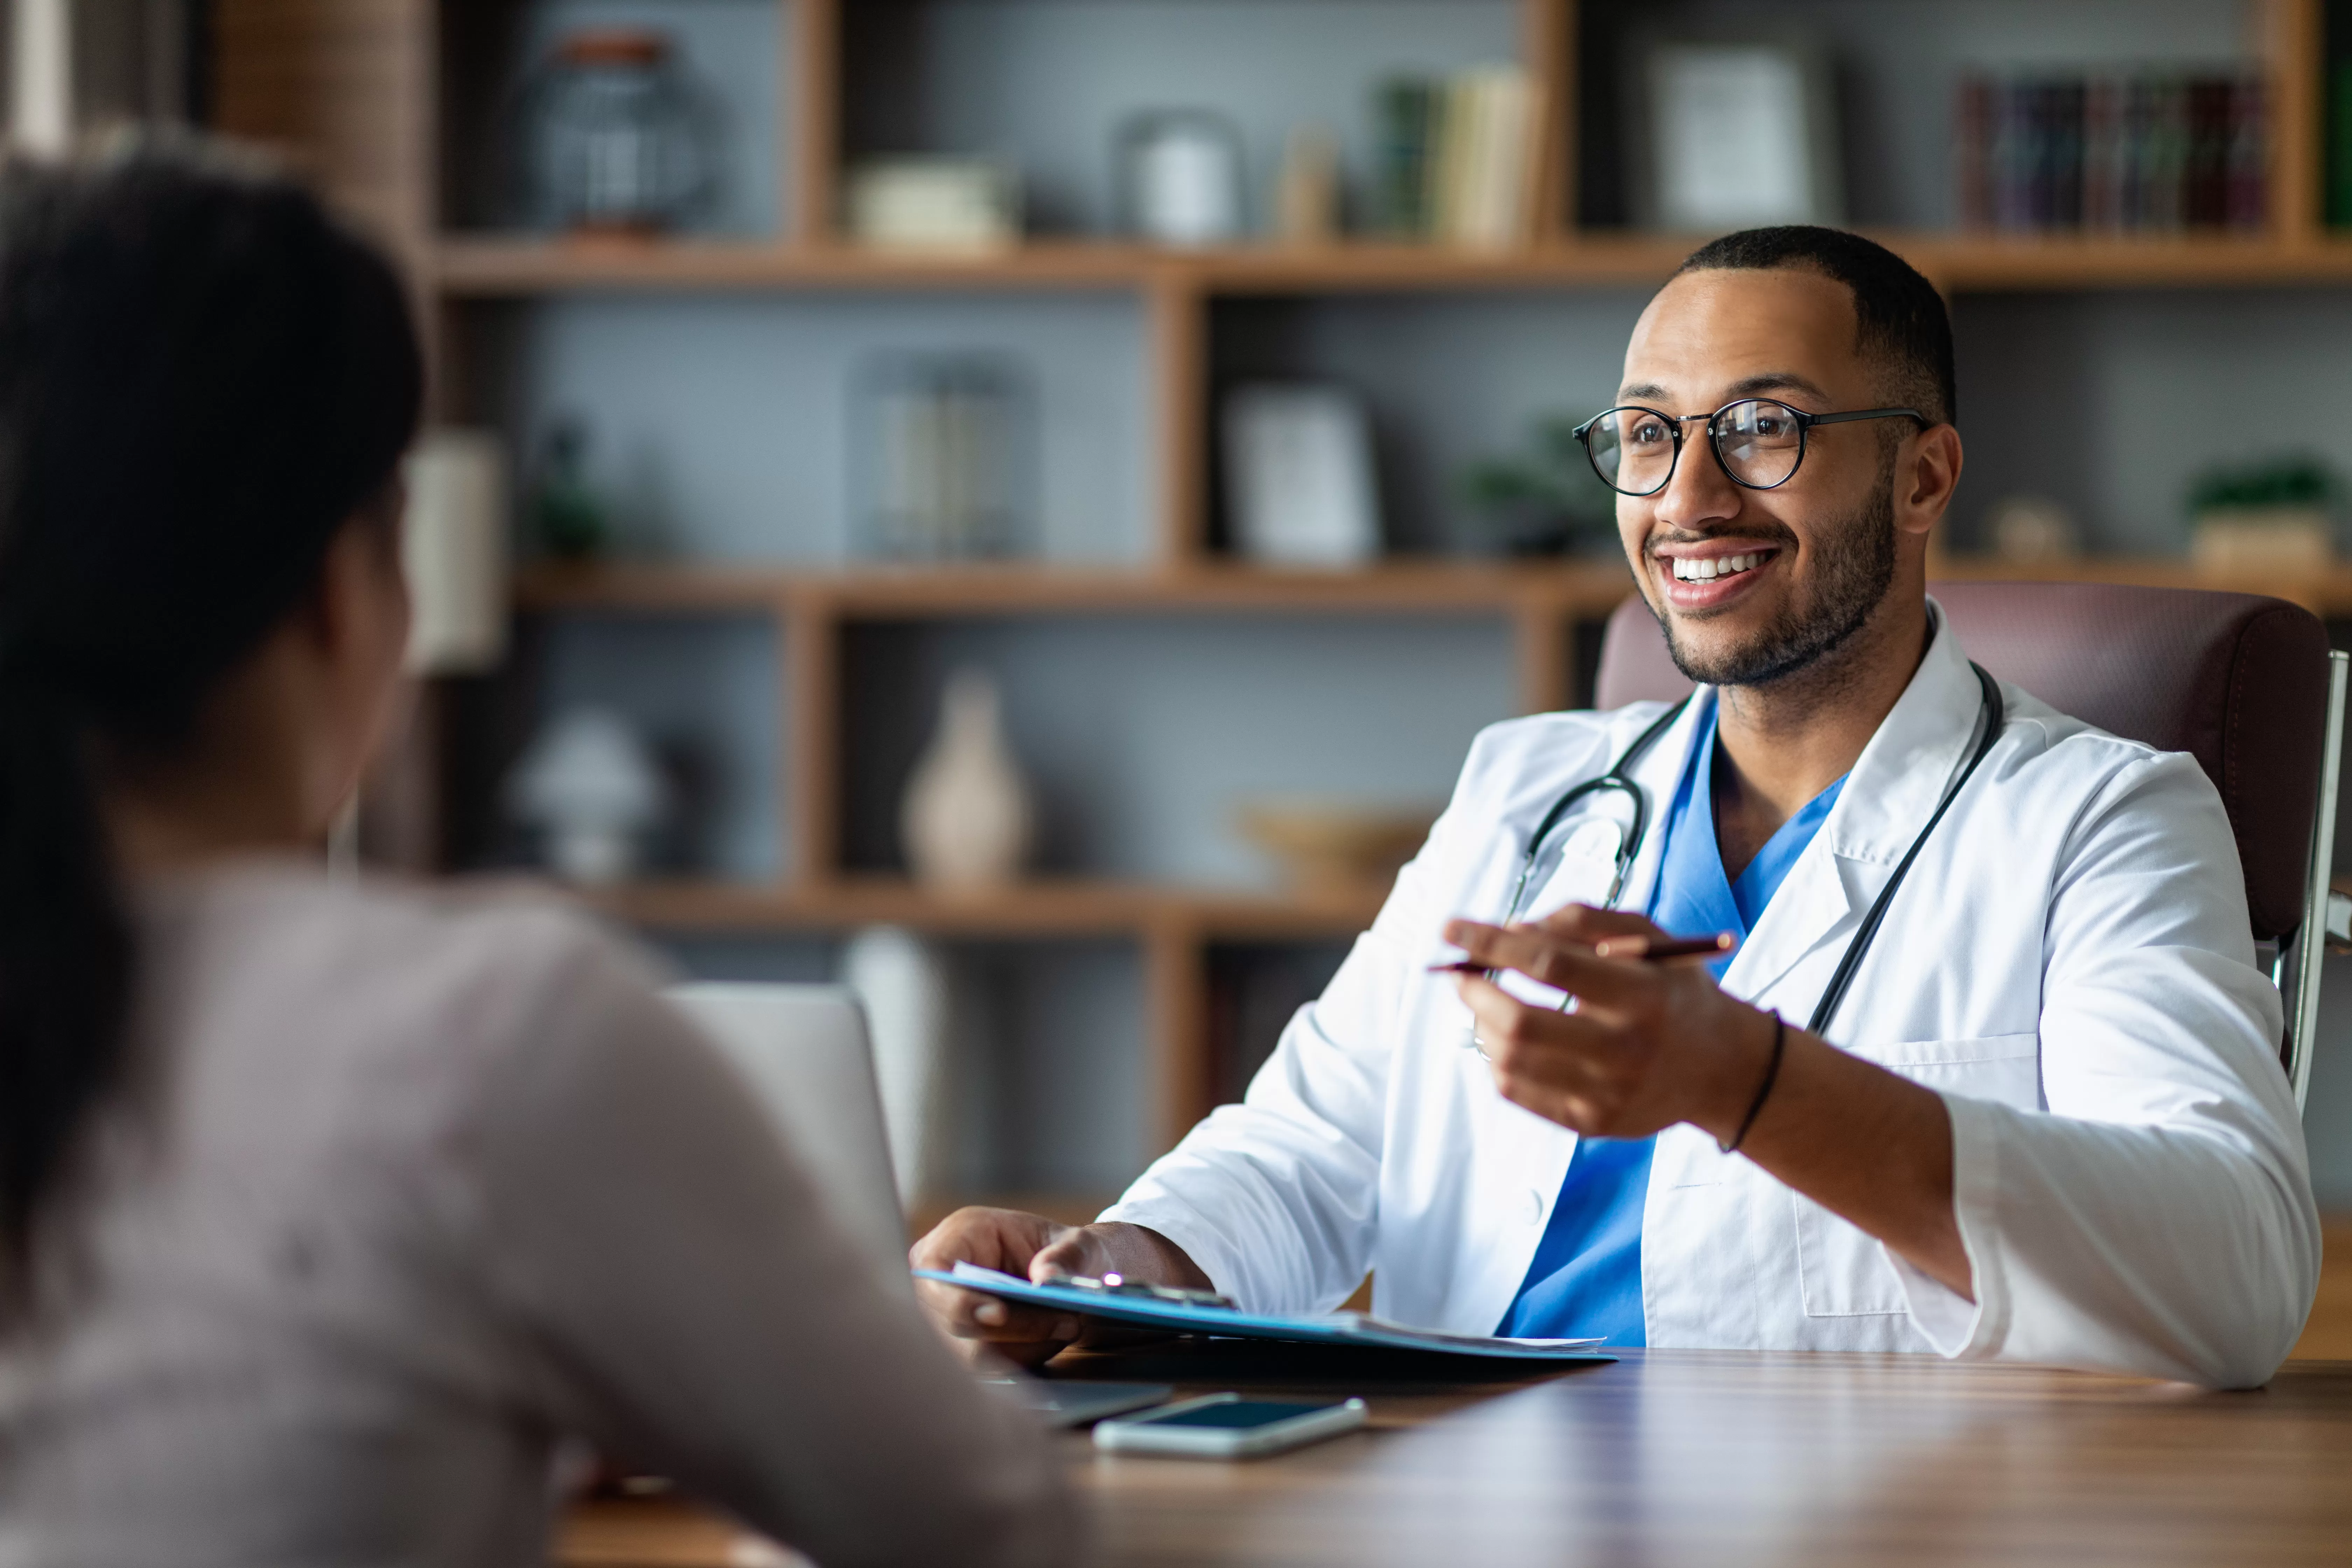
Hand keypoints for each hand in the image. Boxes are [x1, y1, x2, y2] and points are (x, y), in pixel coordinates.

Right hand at [909, 1208, 1212, 1367]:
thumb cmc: (1073, 1252)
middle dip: (1014, 1330)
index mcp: (959, 1236)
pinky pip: (990, 1369)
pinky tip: (1054, 1341)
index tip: (998, 1314)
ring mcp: (952, 1317)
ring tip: (1069, 1327)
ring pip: (972, 1353)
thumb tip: (1045, 1278)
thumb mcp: (1082, 1243)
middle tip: (1067, 1323)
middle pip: (953, 1322)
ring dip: (1025, 1348)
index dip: (957, 1298)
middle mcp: (944, 1279)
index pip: (934, 1272)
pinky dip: (1027, 1360)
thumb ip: (1068, 1255)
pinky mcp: (970, 1348)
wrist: (1081, 1277)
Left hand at [1443, 904, 1777, 1143]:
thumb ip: (1581, 921)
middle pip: (1521, 1023)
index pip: (1550, 965)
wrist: (1723, 1068)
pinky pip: (1517, 1092)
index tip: (1451, 928)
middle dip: (1476, 991)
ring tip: (1484, 1002)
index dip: (1493, 943)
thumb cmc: (1673, 989)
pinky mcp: (1591, 1123)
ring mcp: (1607, 1094)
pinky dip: (1496, 1058)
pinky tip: (1505, 1037)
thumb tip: (1511, 930)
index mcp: (1643, 995)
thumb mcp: (1647, 937)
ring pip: (1510, 1061)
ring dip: (1481, 1023)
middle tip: (1460, 972)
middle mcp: (1626, 1051)